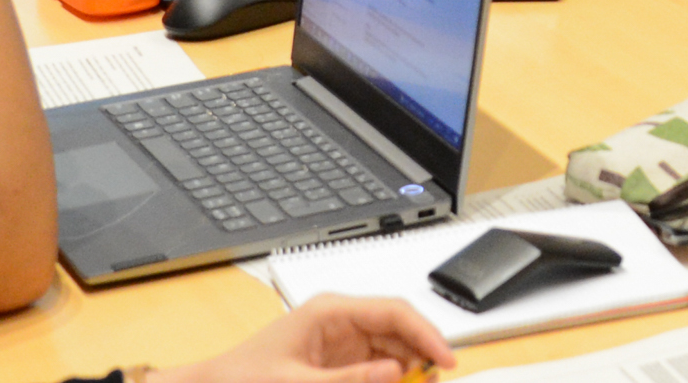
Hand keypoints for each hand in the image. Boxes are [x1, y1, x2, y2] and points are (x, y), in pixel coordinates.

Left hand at [149, 294, 454, 382]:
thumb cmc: (242, 377)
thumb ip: (348, 379)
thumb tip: (395, 370)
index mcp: (331, 311)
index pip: (394, 311)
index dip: (426, 333)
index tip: (446, 358)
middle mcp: (340, 320)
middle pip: (398, 328)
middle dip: (422, 351)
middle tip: (439, 376)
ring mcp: (341, 340)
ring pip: (391, 347)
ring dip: (408, 365)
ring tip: (419, 382)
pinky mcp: (338, 361)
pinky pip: (376, 365)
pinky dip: (390, 375)